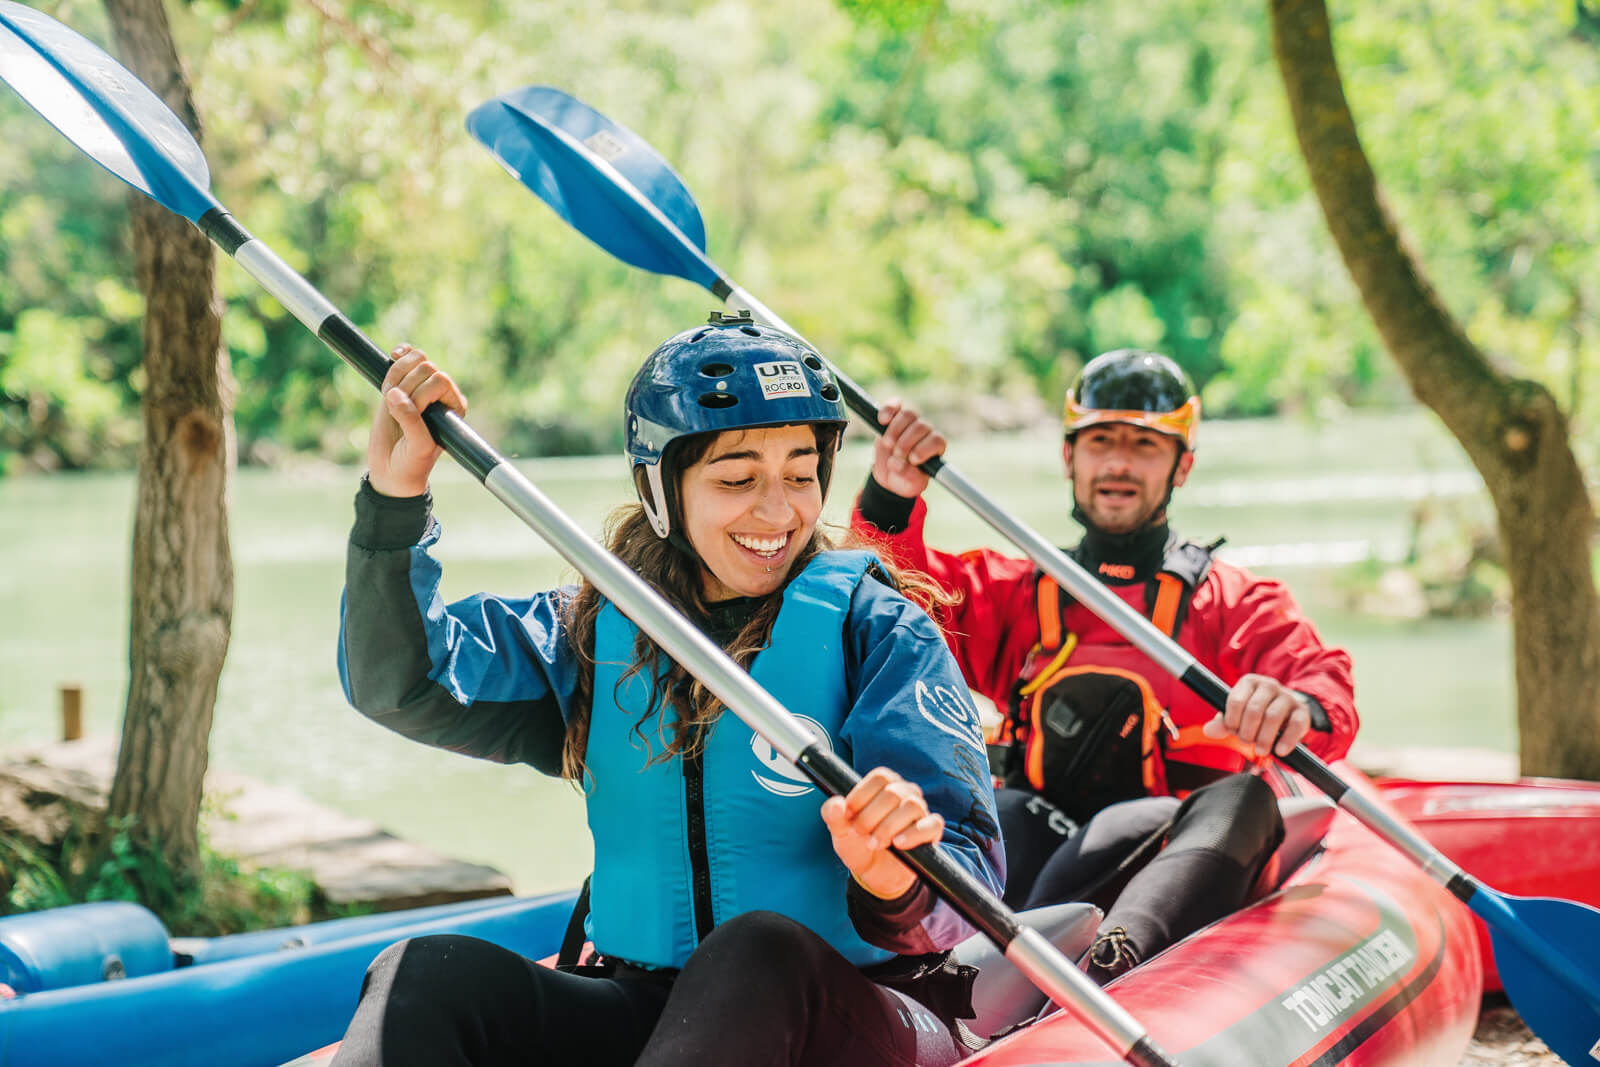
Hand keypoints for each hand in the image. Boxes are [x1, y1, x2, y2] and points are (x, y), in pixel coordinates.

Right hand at [366, 344, 466, 497]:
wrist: (391, 469)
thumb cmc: (411, 461)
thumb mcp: (417, 446)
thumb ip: (411, 421)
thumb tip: (394, 394)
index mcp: (454, 406)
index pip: (441, 380)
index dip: (421, 395)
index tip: (413, 416)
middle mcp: (441, 394)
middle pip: (426, 367)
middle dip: (407, 387)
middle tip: (398, 412)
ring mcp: (421, 387)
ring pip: (412, 361)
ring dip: (396, 377)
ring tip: (390, 401)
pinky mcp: (401, 384)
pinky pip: (405, 357)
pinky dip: (399, 355)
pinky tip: (394, 355)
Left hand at [820, 767, 943, 899]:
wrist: (874, 872)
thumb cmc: (858, 843)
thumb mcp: (840, 831)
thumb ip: (833, 816)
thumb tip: (837, 804)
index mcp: (885, 785)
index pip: (880, 777)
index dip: (861, 795)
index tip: (848, 815)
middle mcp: (905, 792)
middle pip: (892, 792)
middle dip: (870, 816)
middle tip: (858, 834)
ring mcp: (920, 810)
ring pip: (911, 806)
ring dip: (888, 826)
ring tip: (874, 843)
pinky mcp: (931, 830)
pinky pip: (931, 824)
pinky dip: (913, 834)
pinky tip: (898, 844)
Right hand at [871, 400, 945, 499]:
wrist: (890, 475)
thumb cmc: (905, 480)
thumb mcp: (910, 484)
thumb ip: (909, 477)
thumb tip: (898, 464)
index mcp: (935, 448)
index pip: (936, 440)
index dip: (924, 448)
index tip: (912, 459)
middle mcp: (926, 432)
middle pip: (921, 426)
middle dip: (906, 442)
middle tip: (897, 455)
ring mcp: (910, 423)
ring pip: (909, 414)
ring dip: (896, 429)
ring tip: (888, 444)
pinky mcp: (894, 416)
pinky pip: (895, 405)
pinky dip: (888, 410)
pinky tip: (882, 420)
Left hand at [1203, 673, 1312, 757]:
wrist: (1286, 712)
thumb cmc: (1256, 714)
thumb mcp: (1237, 716)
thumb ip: (1223, 723)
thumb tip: (1208, 730)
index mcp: (1249, 682)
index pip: (1236, 701)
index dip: (1232, 721)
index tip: (1233, 731)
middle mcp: (1268, 685)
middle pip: (1254, 710)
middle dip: (1247, 731)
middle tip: (1247, 742)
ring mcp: (1287, 696)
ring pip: (1273, 717)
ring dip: (1264, 738)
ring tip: (1260, 750)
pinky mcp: (1302, 711)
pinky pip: (1295, 725)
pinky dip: (1286, 741)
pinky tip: (1279, 751)